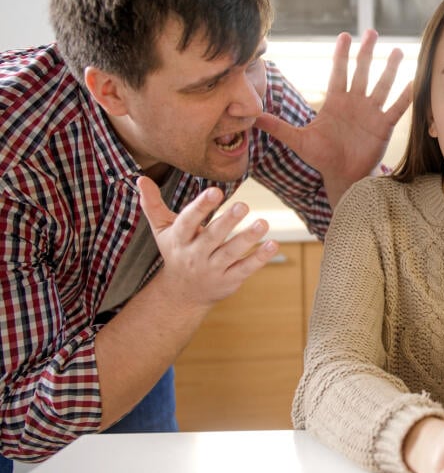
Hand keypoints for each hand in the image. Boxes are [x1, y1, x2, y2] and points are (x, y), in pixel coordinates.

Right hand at [137, 176, 278, 309]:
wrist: (182, 294)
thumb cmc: (176, 252)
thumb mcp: (162, 230)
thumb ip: (153, 205)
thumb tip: (141, 177)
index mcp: (179, 239)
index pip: (188, 222)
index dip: (201, 207)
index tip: (216, 191)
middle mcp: (195, 255)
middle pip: (212, 237)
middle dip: (227, 221)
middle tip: (244, 205)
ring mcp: (212, 269)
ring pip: (230, 253)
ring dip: (247, 238)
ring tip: (263, 223)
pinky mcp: (229, 281)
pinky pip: (245, 268)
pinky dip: (259, 258)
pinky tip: (273, 244)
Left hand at [255, 29, 411, 205]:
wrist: (343, 177)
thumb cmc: (322, 158)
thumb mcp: (298, 141)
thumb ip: (278, 127)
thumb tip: (252, 117)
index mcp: (335, 102)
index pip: (338, 72)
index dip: (341, 54)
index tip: (345, 35)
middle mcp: (355, 103)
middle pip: (361, 72)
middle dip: (366, 52)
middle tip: (372, 31)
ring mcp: (371, 113)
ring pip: (382, 85)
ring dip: (390, 68)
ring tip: (398, 50)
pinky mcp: (383, 126)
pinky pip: (397, 108)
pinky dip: (406, 96)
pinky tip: (415, 81)